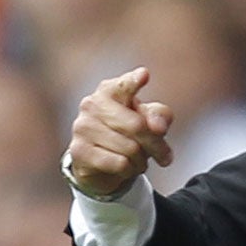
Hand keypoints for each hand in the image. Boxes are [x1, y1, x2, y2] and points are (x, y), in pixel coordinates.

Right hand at [66, 67, 173, 195]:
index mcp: (110, 91)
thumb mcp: (150, 121)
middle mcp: (92, 105)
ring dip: (142, 160)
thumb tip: (158, 126)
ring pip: (130, 149)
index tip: (144, 75)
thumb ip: (159, 116)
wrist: (100, 162)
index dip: (133, 82)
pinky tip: (124, 166)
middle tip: (165, 157)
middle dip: (157, 145)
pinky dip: (130, 170)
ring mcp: (82, 128)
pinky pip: (120, 164)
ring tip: (137, 158)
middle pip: (137, 126)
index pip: (123, 86)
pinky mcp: (79, 151)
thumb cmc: (129, 133)